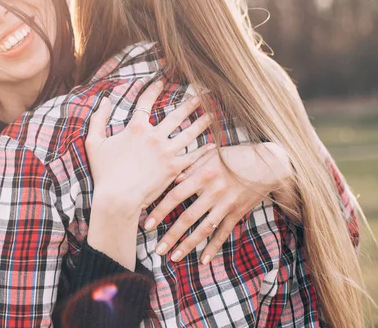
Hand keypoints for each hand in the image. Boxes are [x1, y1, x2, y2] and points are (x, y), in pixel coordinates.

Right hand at [85, 80, 214, 216]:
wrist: (118, 198)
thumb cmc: (104, 172)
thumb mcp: (94, 142)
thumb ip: (98, 119)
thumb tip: (104, 100)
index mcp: (135, 128)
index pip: (145, 102)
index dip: (153, 90)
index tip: (161, 82)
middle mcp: (154, 136)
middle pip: (175, 115)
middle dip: (189, 104)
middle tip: (200, 96)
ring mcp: (166, 153)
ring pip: (188, 133)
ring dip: (201, 122)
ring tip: (211, 115)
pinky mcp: (174, 168)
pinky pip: (193, 156)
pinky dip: (203, 150)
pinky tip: (212, 144)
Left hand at [145, 143, 290, 263]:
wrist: (269, 163)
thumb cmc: (234, 155)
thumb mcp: (210, 154)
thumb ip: (190, 166)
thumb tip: (172, 178)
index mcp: (203, 175)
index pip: (175, 195)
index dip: (160, 210)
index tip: (147, 223)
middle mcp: (213, 192)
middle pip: (187, 217)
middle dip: (171, 235)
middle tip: (157, 249)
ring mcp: (226, 204)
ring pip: (203, 229)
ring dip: (187, 245)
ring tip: (173, 257)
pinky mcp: (237, 213)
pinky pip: (223, 233)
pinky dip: (213, 247)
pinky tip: (203, 260)